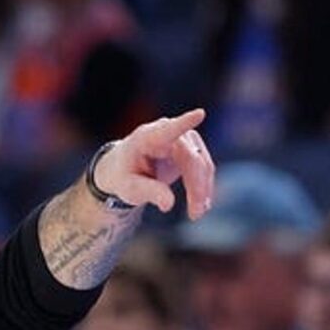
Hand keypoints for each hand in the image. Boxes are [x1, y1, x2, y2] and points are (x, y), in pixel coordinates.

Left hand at [94, 109, 215, 217]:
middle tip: (195, 214)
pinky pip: (204, 167)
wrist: (125, 170)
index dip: (184, 123)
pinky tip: (201, 205)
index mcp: (147, 137)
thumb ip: (148, 192)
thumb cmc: (124, 175)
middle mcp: (167, 132)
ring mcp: (182, 138)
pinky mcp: (191, 149)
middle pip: (192, 157)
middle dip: (197, 186)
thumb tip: (168, 204)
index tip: (199, 114)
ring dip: (203, 189)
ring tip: (197, 214)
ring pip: (202, 163)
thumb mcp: (128, 188)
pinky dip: (204, 186)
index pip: (168, 129)